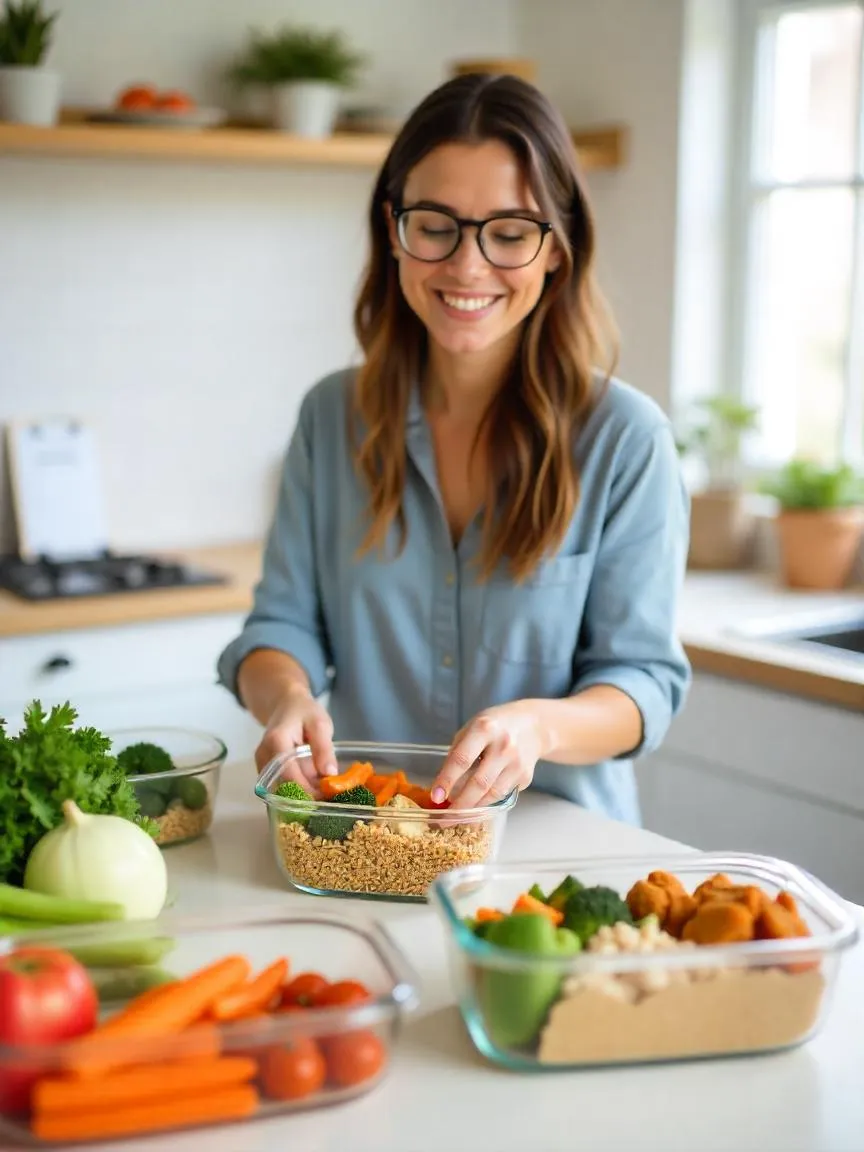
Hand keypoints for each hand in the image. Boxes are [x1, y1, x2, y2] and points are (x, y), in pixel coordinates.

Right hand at [254, 687, 336, 791]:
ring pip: (281, 788)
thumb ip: (324, 748)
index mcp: (276, 741)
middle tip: (328, 798)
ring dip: (302, 793)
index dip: (307, 791)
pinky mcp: (265, 769)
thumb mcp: (320, 724)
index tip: (326, 798)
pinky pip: (280, 785)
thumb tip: (329, 774)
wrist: (287, 705)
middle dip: (306, 795)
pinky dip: (297, 788)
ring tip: (323, 791)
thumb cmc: (304, 712)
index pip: (289, 775)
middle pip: (283, 785)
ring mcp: (262, 763)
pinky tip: (313, 786)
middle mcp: (263, 755)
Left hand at [431, 701, 549, 808]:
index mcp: (484, 728)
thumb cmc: (495, 726)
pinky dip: (487, 803)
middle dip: (460, 805)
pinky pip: (502, 795)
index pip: (461, 759)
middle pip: (479, 783)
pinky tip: (477, 805)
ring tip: (458, 816)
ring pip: (492, 794)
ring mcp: (517, 763)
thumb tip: (443, 785)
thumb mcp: (472, 728)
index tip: (435, 797)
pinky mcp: (526, 776)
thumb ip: (458, 752)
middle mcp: (503, 746)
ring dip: (473, 809)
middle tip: (445, 819)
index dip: (447, 780)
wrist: (533, 726)